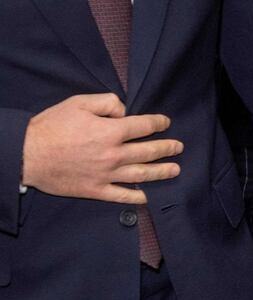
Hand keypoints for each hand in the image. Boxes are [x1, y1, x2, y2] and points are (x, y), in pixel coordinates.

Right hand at [22, 93, 182, 203]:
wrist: (29, 154)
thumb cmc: (52, 126)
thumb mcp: (79, 103)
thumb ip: (107, 103)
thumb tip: (124, 111)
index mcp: (110, 131)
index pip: (143, 126)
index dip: (158, 122)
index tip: (165, 122)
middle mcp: (113, 155)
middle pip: (148, 151)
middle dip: (166, 148)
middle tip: (178, 147)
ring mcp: (106, 175)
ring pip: (141, 175)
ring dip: (161, 172)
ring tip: (175, 170)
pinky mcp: (96, 190)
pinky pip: (122, 196)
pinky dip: (138, 196)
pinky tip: (149, 196)